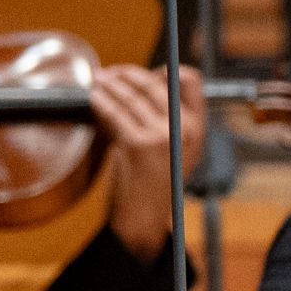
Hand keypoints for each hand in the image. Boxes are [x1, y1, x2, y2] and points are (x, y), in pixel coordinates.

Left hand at [87, 63, 188, 256]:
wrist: (145, 219)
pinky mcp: (138, 145)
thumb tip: (145, 81)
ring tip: (96, 81)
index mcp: (198, 128)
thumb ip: (166, 117)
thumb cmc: (154, 183)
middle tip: (107, 74)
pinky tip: (93, 98)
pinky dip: (100, 102)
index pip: (190, 80)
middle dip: (126, 74)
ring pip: (130, 96)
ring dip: (108, 85)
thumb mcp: (174, 148)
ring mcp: (163, 136)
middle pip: (153, 84)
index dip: (163, 71)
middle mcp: (185, 129)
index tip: (140, 73)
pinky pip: (114, 113)